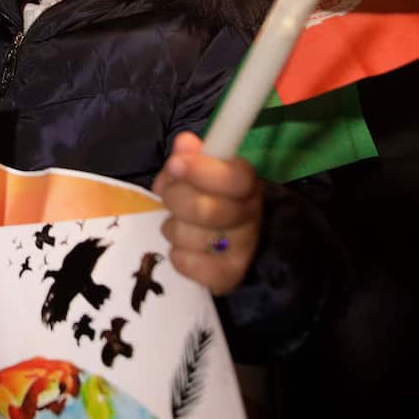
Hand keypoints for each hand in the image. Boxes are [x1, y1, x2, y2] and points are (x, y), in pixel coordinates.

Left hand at [152, 132, 262, 295]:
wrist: (218, 240)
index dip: (202, 171)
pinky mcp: (229, 275)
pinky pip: (193, 266)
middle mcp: (250, 214)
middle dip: (176, 201)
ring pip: (194, 238)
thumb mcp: (192, 171)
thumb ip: (188, 157)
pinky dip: (180, 257)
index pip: (234, 176)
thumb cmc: (201, 196)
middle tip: (168, 198)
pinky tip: (182, 250)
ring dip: (174, 229)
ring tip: (177, 224)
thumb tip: (185, 142)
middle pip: (207, 209)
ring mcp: (243, 248)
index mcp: (244, 182)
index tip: (175, 165)